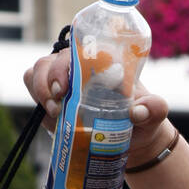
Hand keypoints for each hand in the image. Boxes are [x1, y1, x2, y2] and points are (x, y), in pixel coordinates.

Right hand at [23, 46, 170, 154]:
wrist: (133, 140)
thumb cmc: (143, 118)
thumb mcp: (154, 113)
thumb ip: (154, 109)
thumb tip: (137, 112)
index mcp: (100, 63)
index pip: (77, 48)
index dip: (66, 62)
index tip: (66, 85)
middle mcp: (78, 69)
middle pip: (51, 61)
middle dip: (48, 80)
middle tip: (58, 103)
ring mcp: (62, 84)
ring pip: (37, 72)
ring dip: (40, 90)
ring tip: (55, 112)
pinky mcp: (53, 101)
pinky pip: (34, 90)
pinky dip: (37, 100)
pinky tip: (51, 116)